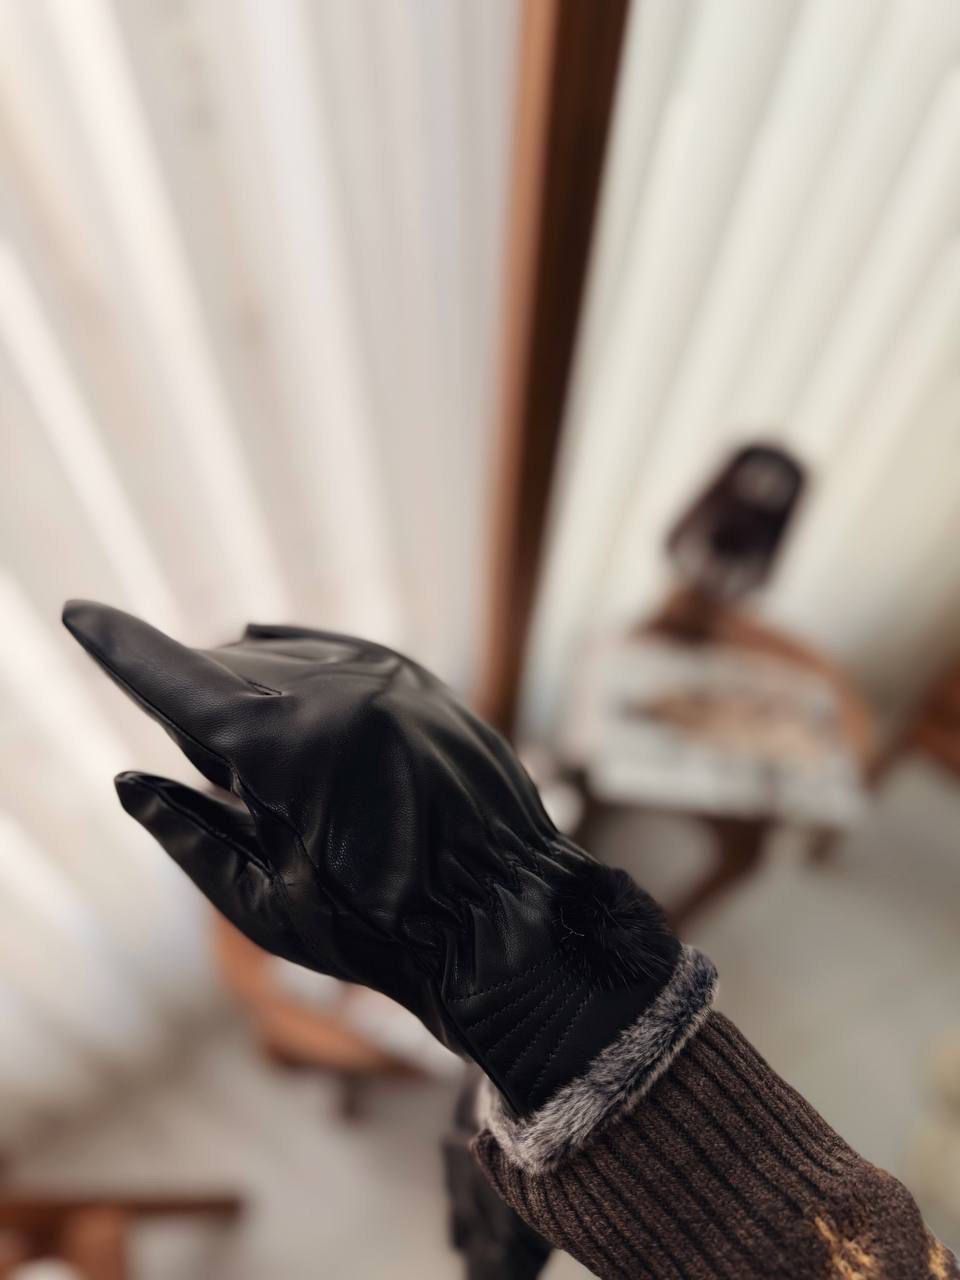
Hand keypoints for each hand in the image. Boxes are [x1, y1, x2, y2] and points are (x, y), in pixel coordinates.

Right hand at [63, 601, 680, 1113]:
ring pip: (279, 662)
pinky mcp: (419, 680)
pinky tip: (263, 653)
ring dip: (249, 701)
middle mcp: (340, 691)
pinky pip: (331, 649)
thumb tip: (129, 781)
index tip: (79, 613)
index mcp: (293, 747)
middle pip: (228, 676)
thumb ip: (189, 833)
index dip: (123, 651)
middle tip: (232, 789)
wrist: (509, 918)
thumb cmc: (383, 930)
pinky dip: (291, 661)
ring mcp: (388, 677)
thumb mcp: (266, 903)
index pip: (182, 684)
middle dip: (202, 719)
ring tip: (285, 776)